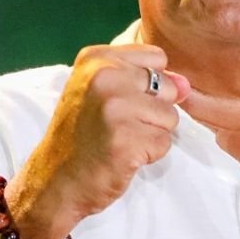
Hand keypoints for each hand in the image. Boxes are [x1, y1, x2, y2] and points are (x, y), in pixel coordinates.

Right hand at [10, 43, 190, 238]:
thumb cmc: (82, 135)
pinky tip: (123, 156)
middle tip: (119, 126)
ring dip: (152, 135)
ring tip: (121, 140)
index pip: (157, 57)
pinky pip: (164, 143)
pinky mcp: (126, 140)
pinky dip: (149, 154)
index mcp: (97, 58)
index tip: (121, 101)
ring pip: (170, 117)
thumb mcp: (103, 93)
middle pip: (168, 87)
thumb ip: (147, 81)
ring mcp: (115, 108)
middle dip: (154, 111)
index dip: (150, 84)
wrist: (54, 181)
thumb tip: (186, 85)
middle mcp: (105, 76)